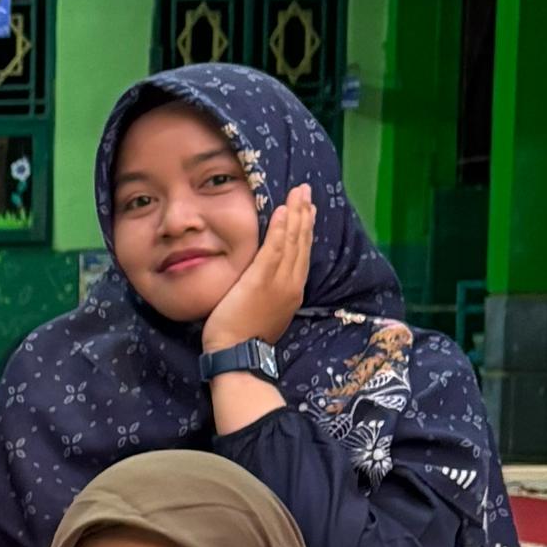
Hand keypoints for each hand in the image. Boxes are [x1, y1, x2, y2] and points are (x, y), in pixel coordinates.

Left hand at [201, 183, 313, 355]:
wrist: (238, 356)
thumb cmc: (244, 338)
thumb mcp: (266, 312)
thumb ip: (269, 293)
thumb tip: (265, 281)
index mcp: (292, 291)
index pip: (302, 253)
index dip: (305, 229)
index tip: (308, 209)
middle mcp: (291, 284)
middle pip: (302, 242)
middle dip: (304, 214)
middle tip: (305, 191)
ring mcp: (278, 282)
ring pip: (292, 242)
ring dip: (295, 214)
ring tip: (298, 193)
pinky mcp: (260, 281)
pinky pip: (273, 250)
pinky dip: (280, 230)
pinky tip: (282, 212)